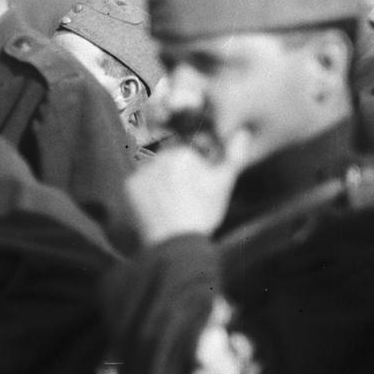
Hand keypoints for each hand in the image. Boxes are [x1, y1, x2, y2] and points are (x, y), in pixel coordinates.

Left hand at [126, 128, 254, 244]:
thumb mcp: (224, 183)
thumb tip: (244, 132)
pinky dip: (146, 190)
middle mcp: (159, 157)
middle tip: (181, 193)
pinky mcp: (129, 185)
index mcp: (183, 153)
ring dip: (159, 177)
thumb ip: (234, 154)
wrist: (176, 242)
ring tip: (170, 200)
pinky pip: (138, 181)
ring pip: (152, 167)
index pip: (186, 149)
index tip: (193, 182)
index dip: (191, 165)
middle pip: (167, 156)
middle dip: (174, 169)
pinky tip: (157, 204)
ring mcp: (141, 170)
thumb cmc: (203, 213)